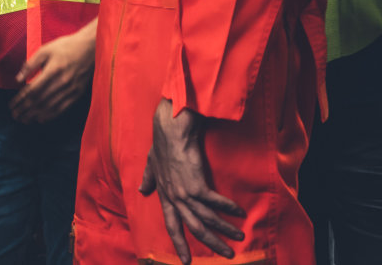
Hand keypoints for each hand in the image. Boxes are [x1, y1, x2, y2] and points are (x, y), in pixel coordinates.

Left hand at [11, 20, 96, 122]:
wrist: (90, 48)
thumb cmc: (65, 46)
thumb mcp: (45, 50)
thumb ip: (30, 65)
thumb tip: (18, 79)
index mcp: (53, 70)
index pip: (32, 90)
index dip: (20, 100)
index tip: (12, 105)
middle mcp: (62, 82)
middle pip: (40, 101)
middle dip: (25, 110)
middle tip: (15, 116)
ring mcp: (71, 89)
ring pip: (50, 107)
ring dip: (35, 115)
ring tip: (24, 120)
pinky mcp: (77, 93)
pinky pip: (62, 108)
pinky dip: (50, 115)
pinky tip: (41, 119)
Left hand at [138, 99, 244, 263]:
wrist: (171, 130)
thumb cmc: (163, 143)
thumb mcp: (151, 163)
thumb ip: (148, 178)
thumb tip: (141, 189)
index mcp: (164, 195)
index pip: (171, 225)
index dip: (179, 243)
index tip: (186, 261)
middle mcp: (173, 197)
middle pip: (193, 228)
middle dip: (211, 244)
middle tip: (227, 255)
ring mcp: (184, 192)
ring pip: (206, 219)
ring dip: (225, 230)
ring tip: (239, 237)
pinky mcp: (196, 184)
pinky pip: (215, 203)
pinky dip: (228, 208)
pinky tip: (239, 212)